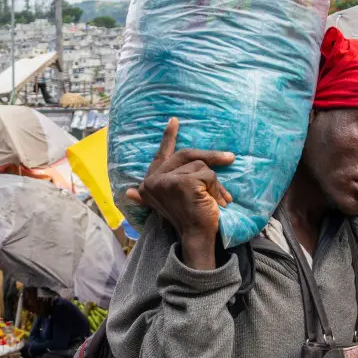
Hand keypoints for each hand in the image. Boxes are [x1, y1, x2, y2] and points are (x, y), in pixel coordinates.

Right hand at [125, 118, 233, 267]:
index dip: (168, 137)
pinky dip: (218, 189)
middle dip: (210, 156)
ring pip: (200, 166)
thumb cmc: (186, 221)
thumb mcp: (170, 203)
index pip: (160, 155)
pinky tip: (217, 202)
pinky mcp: (183, 182)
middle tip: (230, 158)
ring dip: (215, 183)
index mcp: (149, 184)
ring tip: (218, 200)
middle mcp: (153, 181)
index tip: (174, 121)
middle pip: (186, 155)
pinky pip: (209, 174)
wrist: (195, 237)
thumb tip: (128, 193)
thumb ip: (151, 195)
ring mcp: (167, 180)